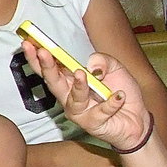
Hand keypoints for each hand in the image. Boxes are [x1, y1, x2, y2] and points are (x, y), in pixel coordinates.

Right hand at [22, 42, 149, 152]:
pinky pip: (100, 111)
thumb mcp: (115, 67)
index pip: (49, 68)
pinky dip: (111, 102)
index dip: (36, 57)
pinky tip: (119, 96)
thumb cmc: (120, 91)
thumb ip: (102, 60)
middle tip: (43, 52)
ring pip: (73, 99)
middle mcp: (69, 96)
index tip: (28, 42)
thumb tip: (91, 65)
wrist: (138, 118)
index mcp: (70, 80)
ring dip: (77, 86)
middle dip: (46, 66)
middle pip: (53, 82)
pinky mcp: (92, 124)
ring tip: (82, 74)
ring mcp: (79, 112)